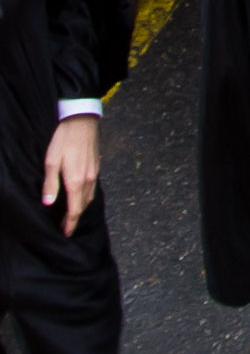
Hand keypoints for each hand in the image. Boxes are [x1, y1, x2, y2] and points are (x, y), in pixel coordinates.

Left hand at [42, 114, 97, 232]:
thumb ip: (50, 184)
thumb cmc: (64, 140)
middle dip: (75, 218)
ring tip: (72, 214)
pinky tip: (80, 195)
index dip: (70, 223)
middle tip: (66, 227)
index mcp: (76, 180)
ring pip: (90, 196)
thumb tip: (48, 203)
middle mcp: (88, 179)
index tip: (66, 234)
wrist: (82, 120)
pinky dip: (86, 196)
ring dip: (81, 207)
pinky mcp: (96, 165)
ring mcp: (94, 172)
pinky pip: (93, 187)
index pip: (75, 209)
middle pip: (84, 205)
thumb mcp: (51, 161)